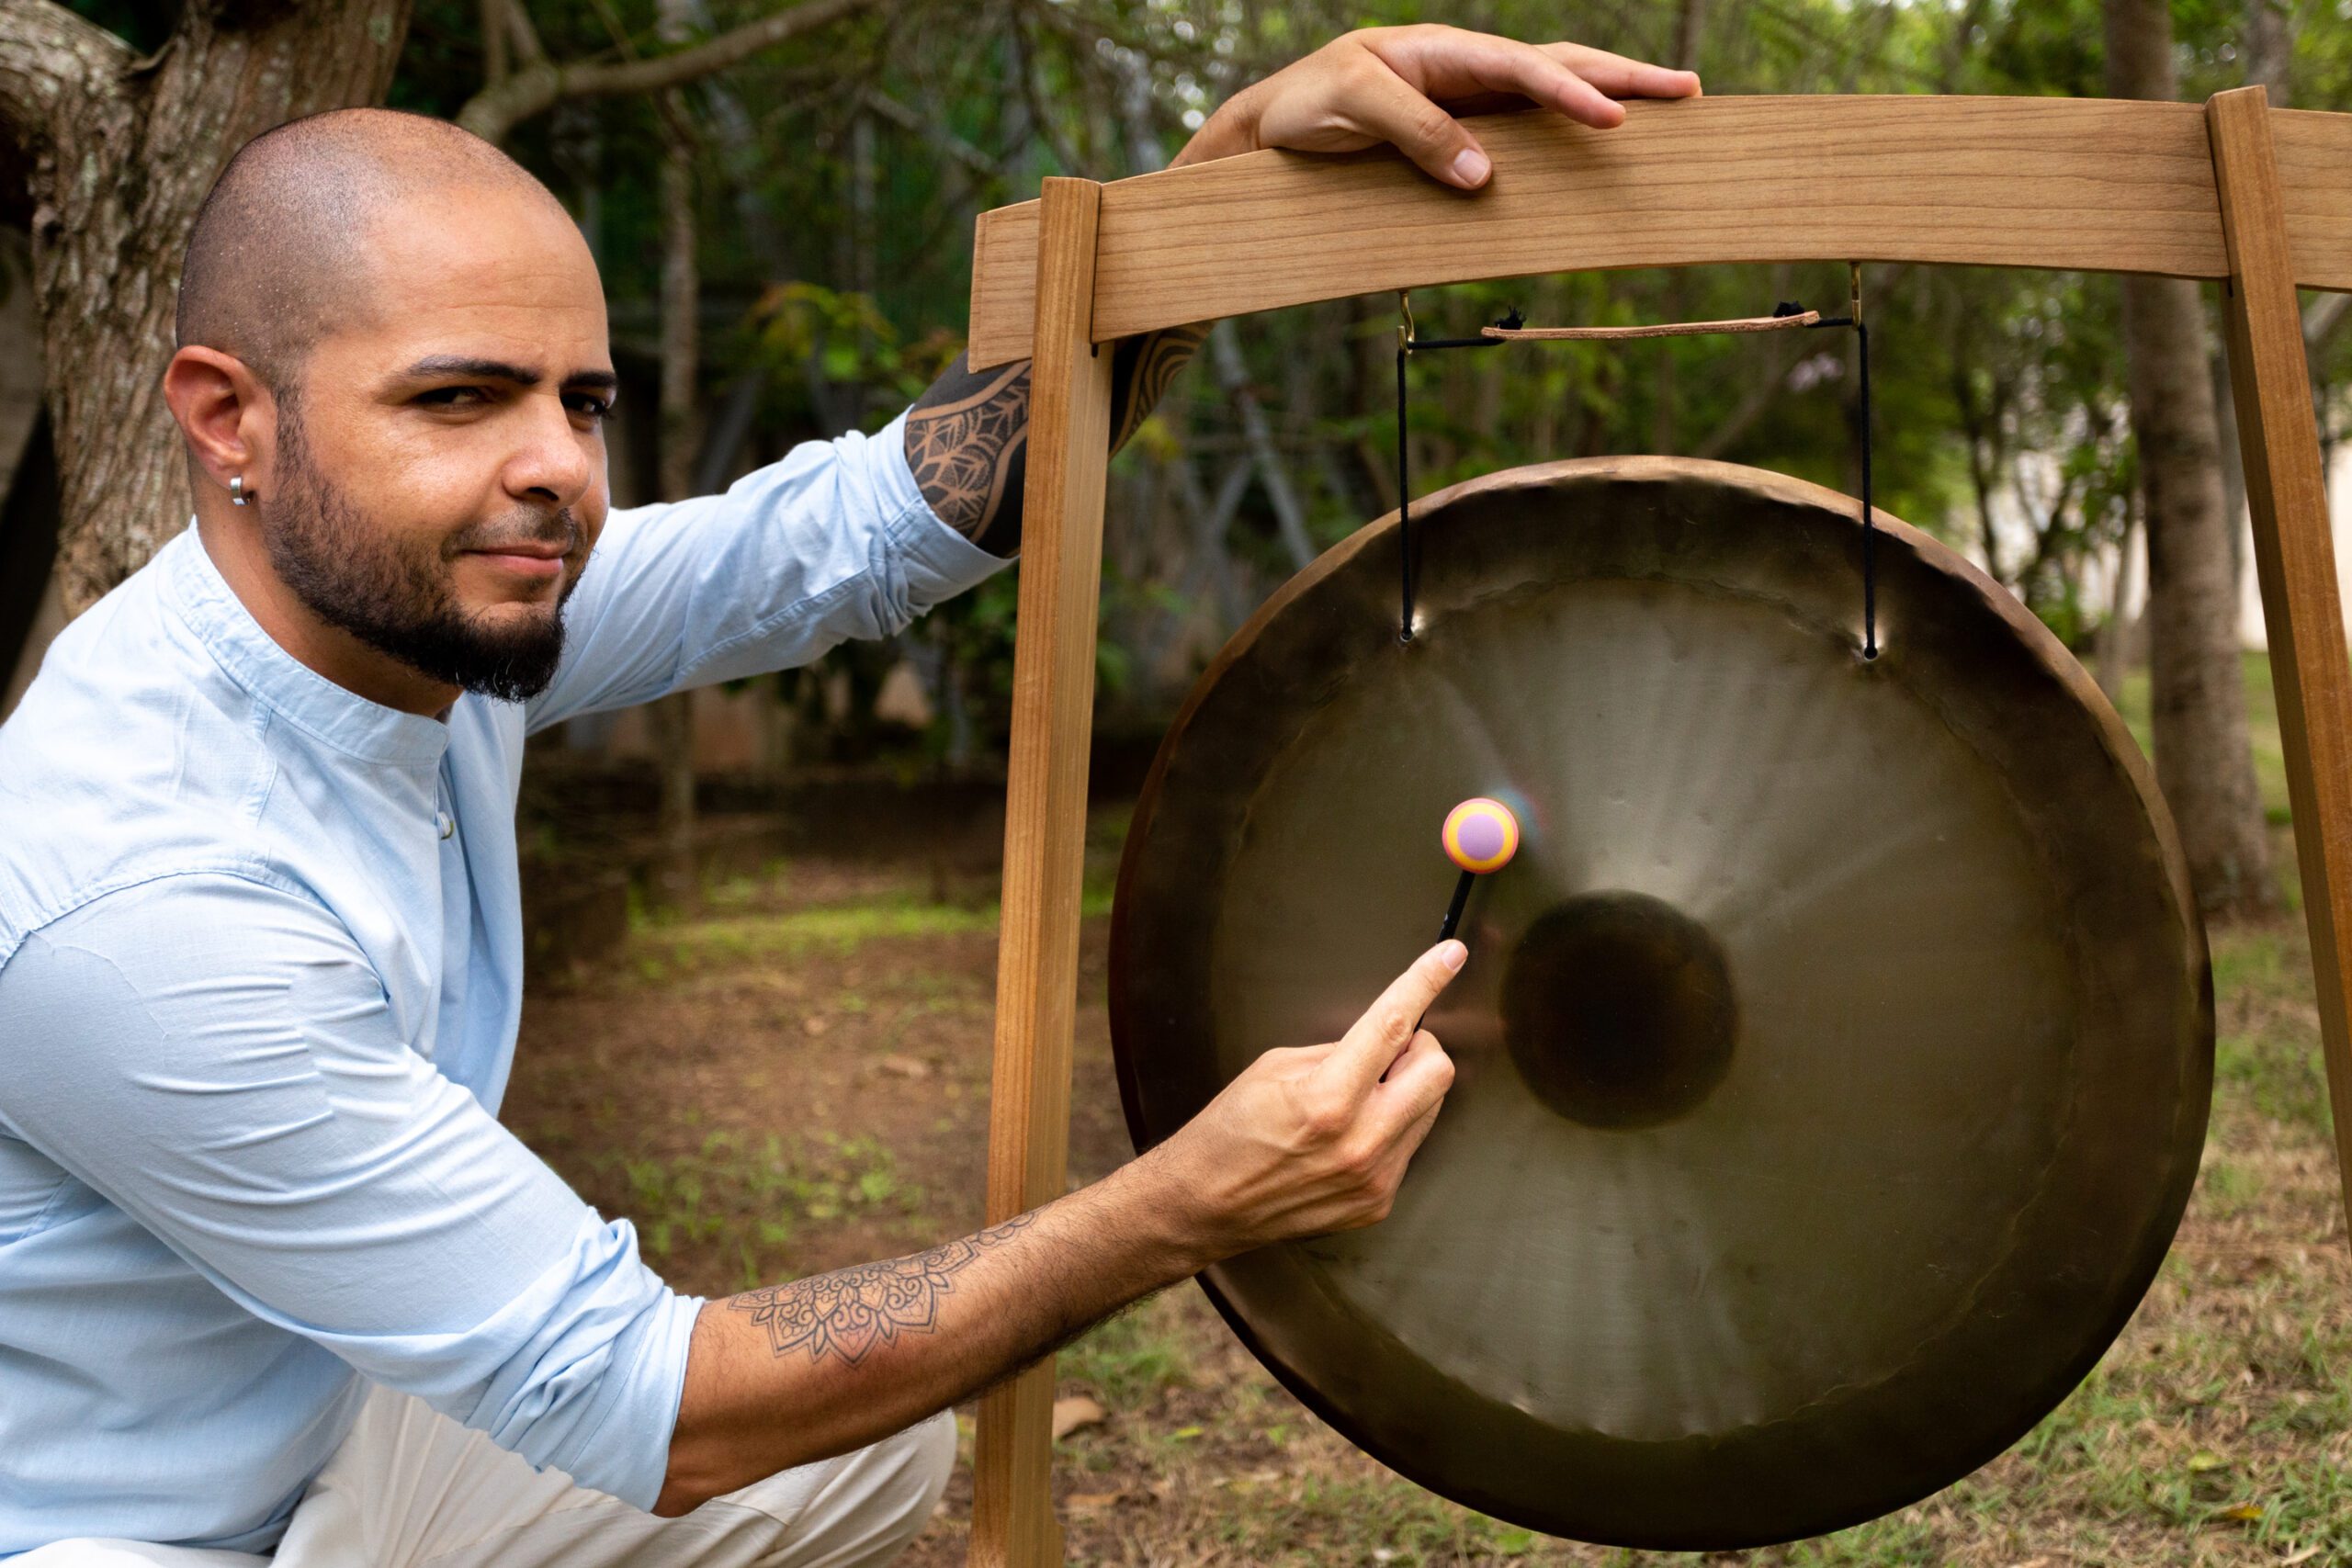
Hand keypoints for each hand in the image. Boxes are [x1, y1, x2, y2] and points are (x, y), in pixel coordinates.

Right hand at [1142, 939, 1466, 1260]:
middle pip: (1437, 1071)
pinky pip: (1408, 1146)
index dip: (1425, 982)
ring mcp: (1373, 1177)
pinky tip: (1350, 1136)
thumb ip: (1337, 1052)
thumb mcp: (1273, 1069)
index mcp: (1327, 1099)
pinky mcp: (1377, 1201)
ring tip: (1357, 1100)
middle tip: (1386, 1051)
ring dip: (1405, 1090)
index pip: (1392, 1026)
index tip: (1449, 957)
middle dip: (1418, 1049)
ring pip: (1430, 1108)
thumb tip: (1383, 1039)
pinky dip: (1389, 1128)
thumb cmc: (1230, 1133)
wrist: (1206, 1204)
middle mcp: (1359, 1142)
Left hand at [1174, 25, 1702, 189]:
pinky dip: (1568, 141)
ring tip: (1669, 111)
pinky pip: (1526, 138)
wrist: (1270, 127)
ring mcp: (1468, 104)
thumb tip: (1484, 177)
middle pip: (1557, 67)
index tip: (1613, 121)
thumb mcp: (1352, 106)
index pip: (1522, 67)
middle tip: (1687, 94)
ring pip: (1551, 97)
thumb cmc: (1305, 106)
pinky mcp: (1460, 138)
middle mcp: (1466, 72)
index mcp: (1443, 52)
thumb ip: (1416, 133)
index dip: (1570, 93)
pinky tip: (1601, 154)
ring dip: (1609, 102)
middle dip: (1623, 79)